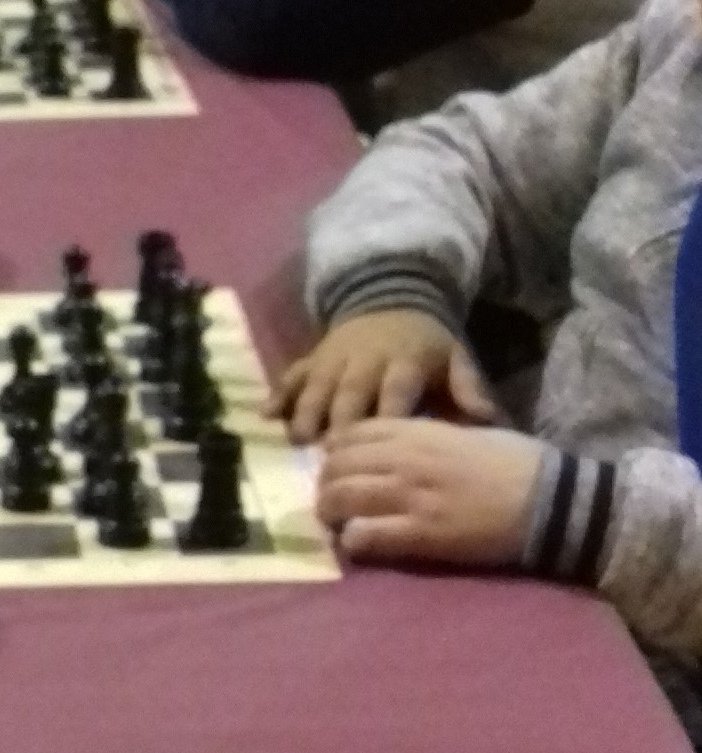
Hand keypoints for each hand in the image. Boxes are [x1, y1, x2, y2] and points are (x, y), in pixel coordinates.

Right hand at [279, 309, 494, 441]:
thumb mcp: (455, 357)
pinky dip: (279, 394)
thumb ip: (468, 387)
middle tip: (332, 456)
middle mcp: (365, 359)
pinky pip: (293, 374)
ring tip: (298, 440)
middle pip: (350, 392)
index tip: (383, 451)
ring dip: (306, 412)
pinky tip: (265, 415)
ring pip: (317, 386)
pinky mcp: (313, 356)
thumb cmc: (425, 343)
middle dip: (340, 421)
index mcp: (403, 362)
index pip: (395, 392)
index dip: (388, 417)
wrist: (391, 296)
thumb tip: (487, 419)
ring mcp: (334, 357)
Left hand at [315, 417, 546, 567]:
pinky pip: (364, 536)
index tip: (338, 463)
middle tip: (333, 498)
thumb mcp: (466, 431)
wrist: (549, 499)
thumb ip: (427, 435)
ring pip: (340, 498)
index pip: (352, 432)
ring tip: (339, 523)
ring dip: (331, 512)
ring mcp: (410, 497)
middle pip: (337, 465)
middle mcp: (405, 460)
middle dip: (327, 483)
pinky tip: (361, 544)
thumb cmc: (516, 461)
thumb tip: (399, 444)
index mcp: (419, 431)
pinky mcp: (420, 535)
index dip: (336, 449)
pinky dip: (354, 541)